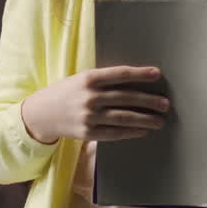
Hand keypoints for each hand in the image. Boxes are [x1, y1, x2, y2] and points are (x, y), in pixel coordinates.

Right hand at [20, 66, 169, 143]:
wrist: (41, 113)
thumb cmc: (66, 92)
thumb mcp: (81, 79)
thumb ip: (104, 80)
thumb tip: (136, 83)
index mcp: (88, 78)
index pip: (120, 74)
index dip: (140, 74)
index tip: (157, 74)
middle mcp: (89, 97)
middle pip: (126, 98)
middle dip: (149, 101)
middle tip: (165, 104)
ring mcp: (89, 116)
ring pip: (124, 117)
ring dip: (145, 119)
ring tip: (160, 121)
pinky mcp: (88, 133)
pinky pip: (115, 133)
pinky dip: (131, 132)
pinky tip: (143, 131)